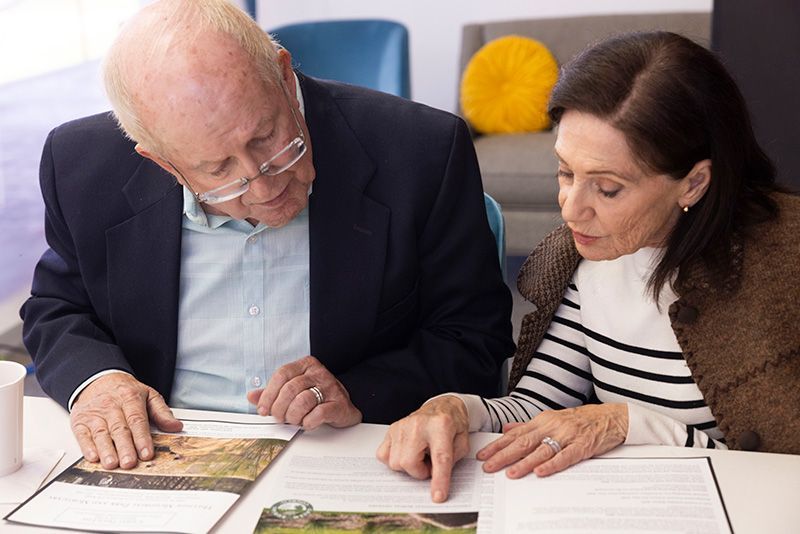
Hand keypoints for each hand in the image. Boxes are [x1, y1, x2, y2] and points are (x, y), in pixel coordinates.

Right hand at [70, 373, 182, 469]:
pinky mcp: (80, 421)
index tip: (147, 453)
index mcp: (130, 398)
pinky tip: (93, 457)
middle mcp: (111, 406)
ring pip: (101, 433)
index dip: (142, 438)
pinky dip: (87, 447)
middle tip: (129, 463)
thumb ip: (162, 412)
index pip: (137, 420)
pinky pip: (83, 435)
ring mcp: (94, 414)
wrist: (99, 380)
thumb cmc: (126, 392)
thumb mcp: (148, 395)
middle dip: (125, 447)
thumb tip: (176, 426)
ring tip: (112, 464)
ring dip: (106, 450)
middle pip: (119, 429)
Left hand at [247, 355, 360, 429]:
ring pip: (303, 400)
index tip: (262, 410)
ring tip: (294, 421)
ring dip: (293, 416)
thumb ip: (273, 393)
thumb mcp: (294, 390)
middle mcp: (319, 373)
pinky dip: (309, 422)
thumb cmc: (316, 397)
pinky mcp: (339, 403)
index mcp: (306, 365)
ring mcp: (331, 387)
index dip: (269, 394)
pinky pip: (318, 413)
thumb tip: (252, 396)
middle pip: (290, 388)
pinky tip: (307, 423)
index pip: (282, 374)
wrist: (344, 407)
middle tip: (279, 418)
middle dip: (280, 408)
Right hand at [376, 395, 470, 502]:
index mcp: (441, 425)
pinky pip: (384, 455)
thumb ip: (453, 461)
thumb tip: (437, 478)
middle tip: (429, 463)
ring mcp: (402, 426)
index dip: (439, 479)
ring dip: (409, 466)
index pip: (440, 457)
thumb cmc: (452, 424)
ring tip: (420, 455)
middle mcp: (419, 424)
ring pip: (396, 462)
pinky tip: (406, 453)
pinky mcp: (392, 429)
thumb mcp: (463, 442)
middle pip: (409, 462)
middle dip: (420, 471)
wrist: (442, 407)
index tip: (438, 496)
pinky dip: (394, 460)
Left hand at [478, 403, 627, 477]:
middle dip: (504, 455)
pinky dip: (552, 464)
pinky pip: (565, 456)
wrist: (611, 417)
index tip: (483, 455)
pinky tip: (540, 472)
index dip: (498, 445)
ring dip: (524, 462)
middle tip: (489, 466)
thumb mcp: (552, 418)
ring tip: (510, 473)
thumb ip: (529, 425)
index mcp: (542, 420)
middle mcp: (552, 426)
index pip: (515, 434)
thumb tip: (507, 428)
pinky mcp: (582, 445)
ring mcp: (567, 435)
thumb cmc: (581, 420)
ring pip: (541, 450)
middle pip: (523, 442)